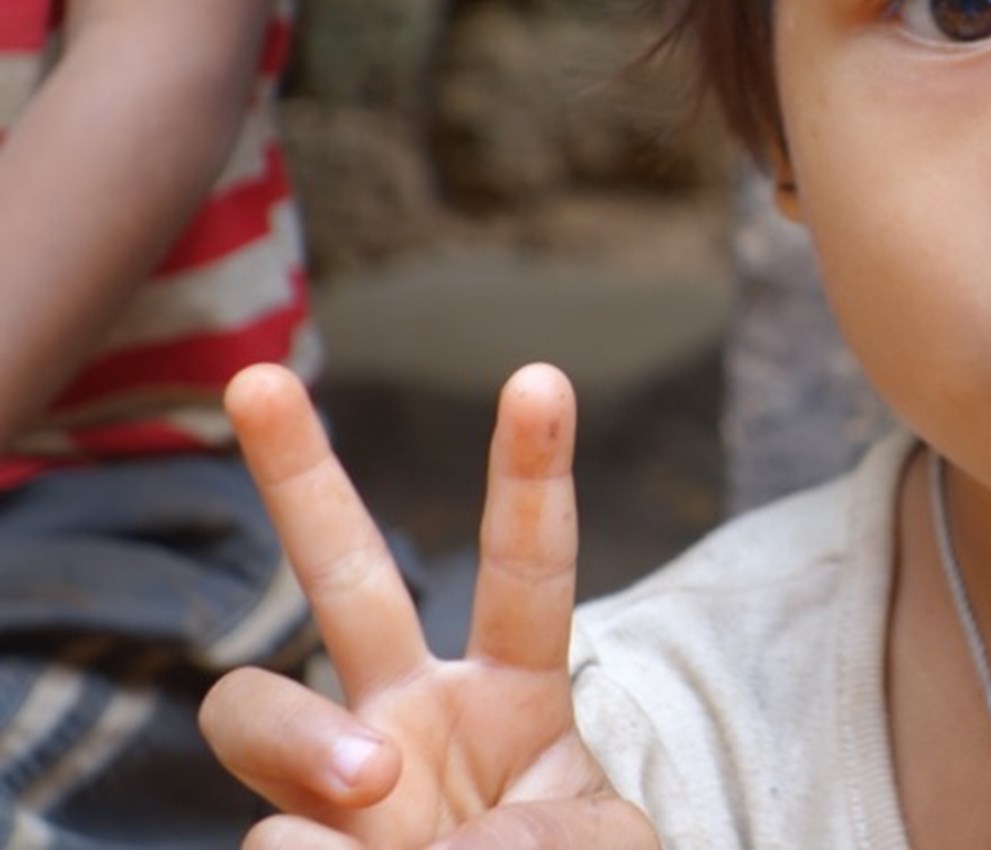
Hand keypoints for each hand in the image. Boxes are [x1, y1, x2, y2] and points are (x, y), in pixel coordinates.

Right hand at [200, 363, 657, 848]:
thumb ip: (547, 834)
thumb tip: (406, 819)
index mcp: (512, 694)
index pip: (525, 570)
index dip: (532, 477)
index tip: (543, 378)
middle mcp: (407, 714)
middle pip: (342, 573)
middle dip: (298, 472)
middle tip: (256, 380)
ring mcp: (333, 780)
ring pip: (252, 706)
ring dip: (307, 745)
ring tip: (375, 791)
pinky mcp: (284, 843)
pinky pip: (268, 836)